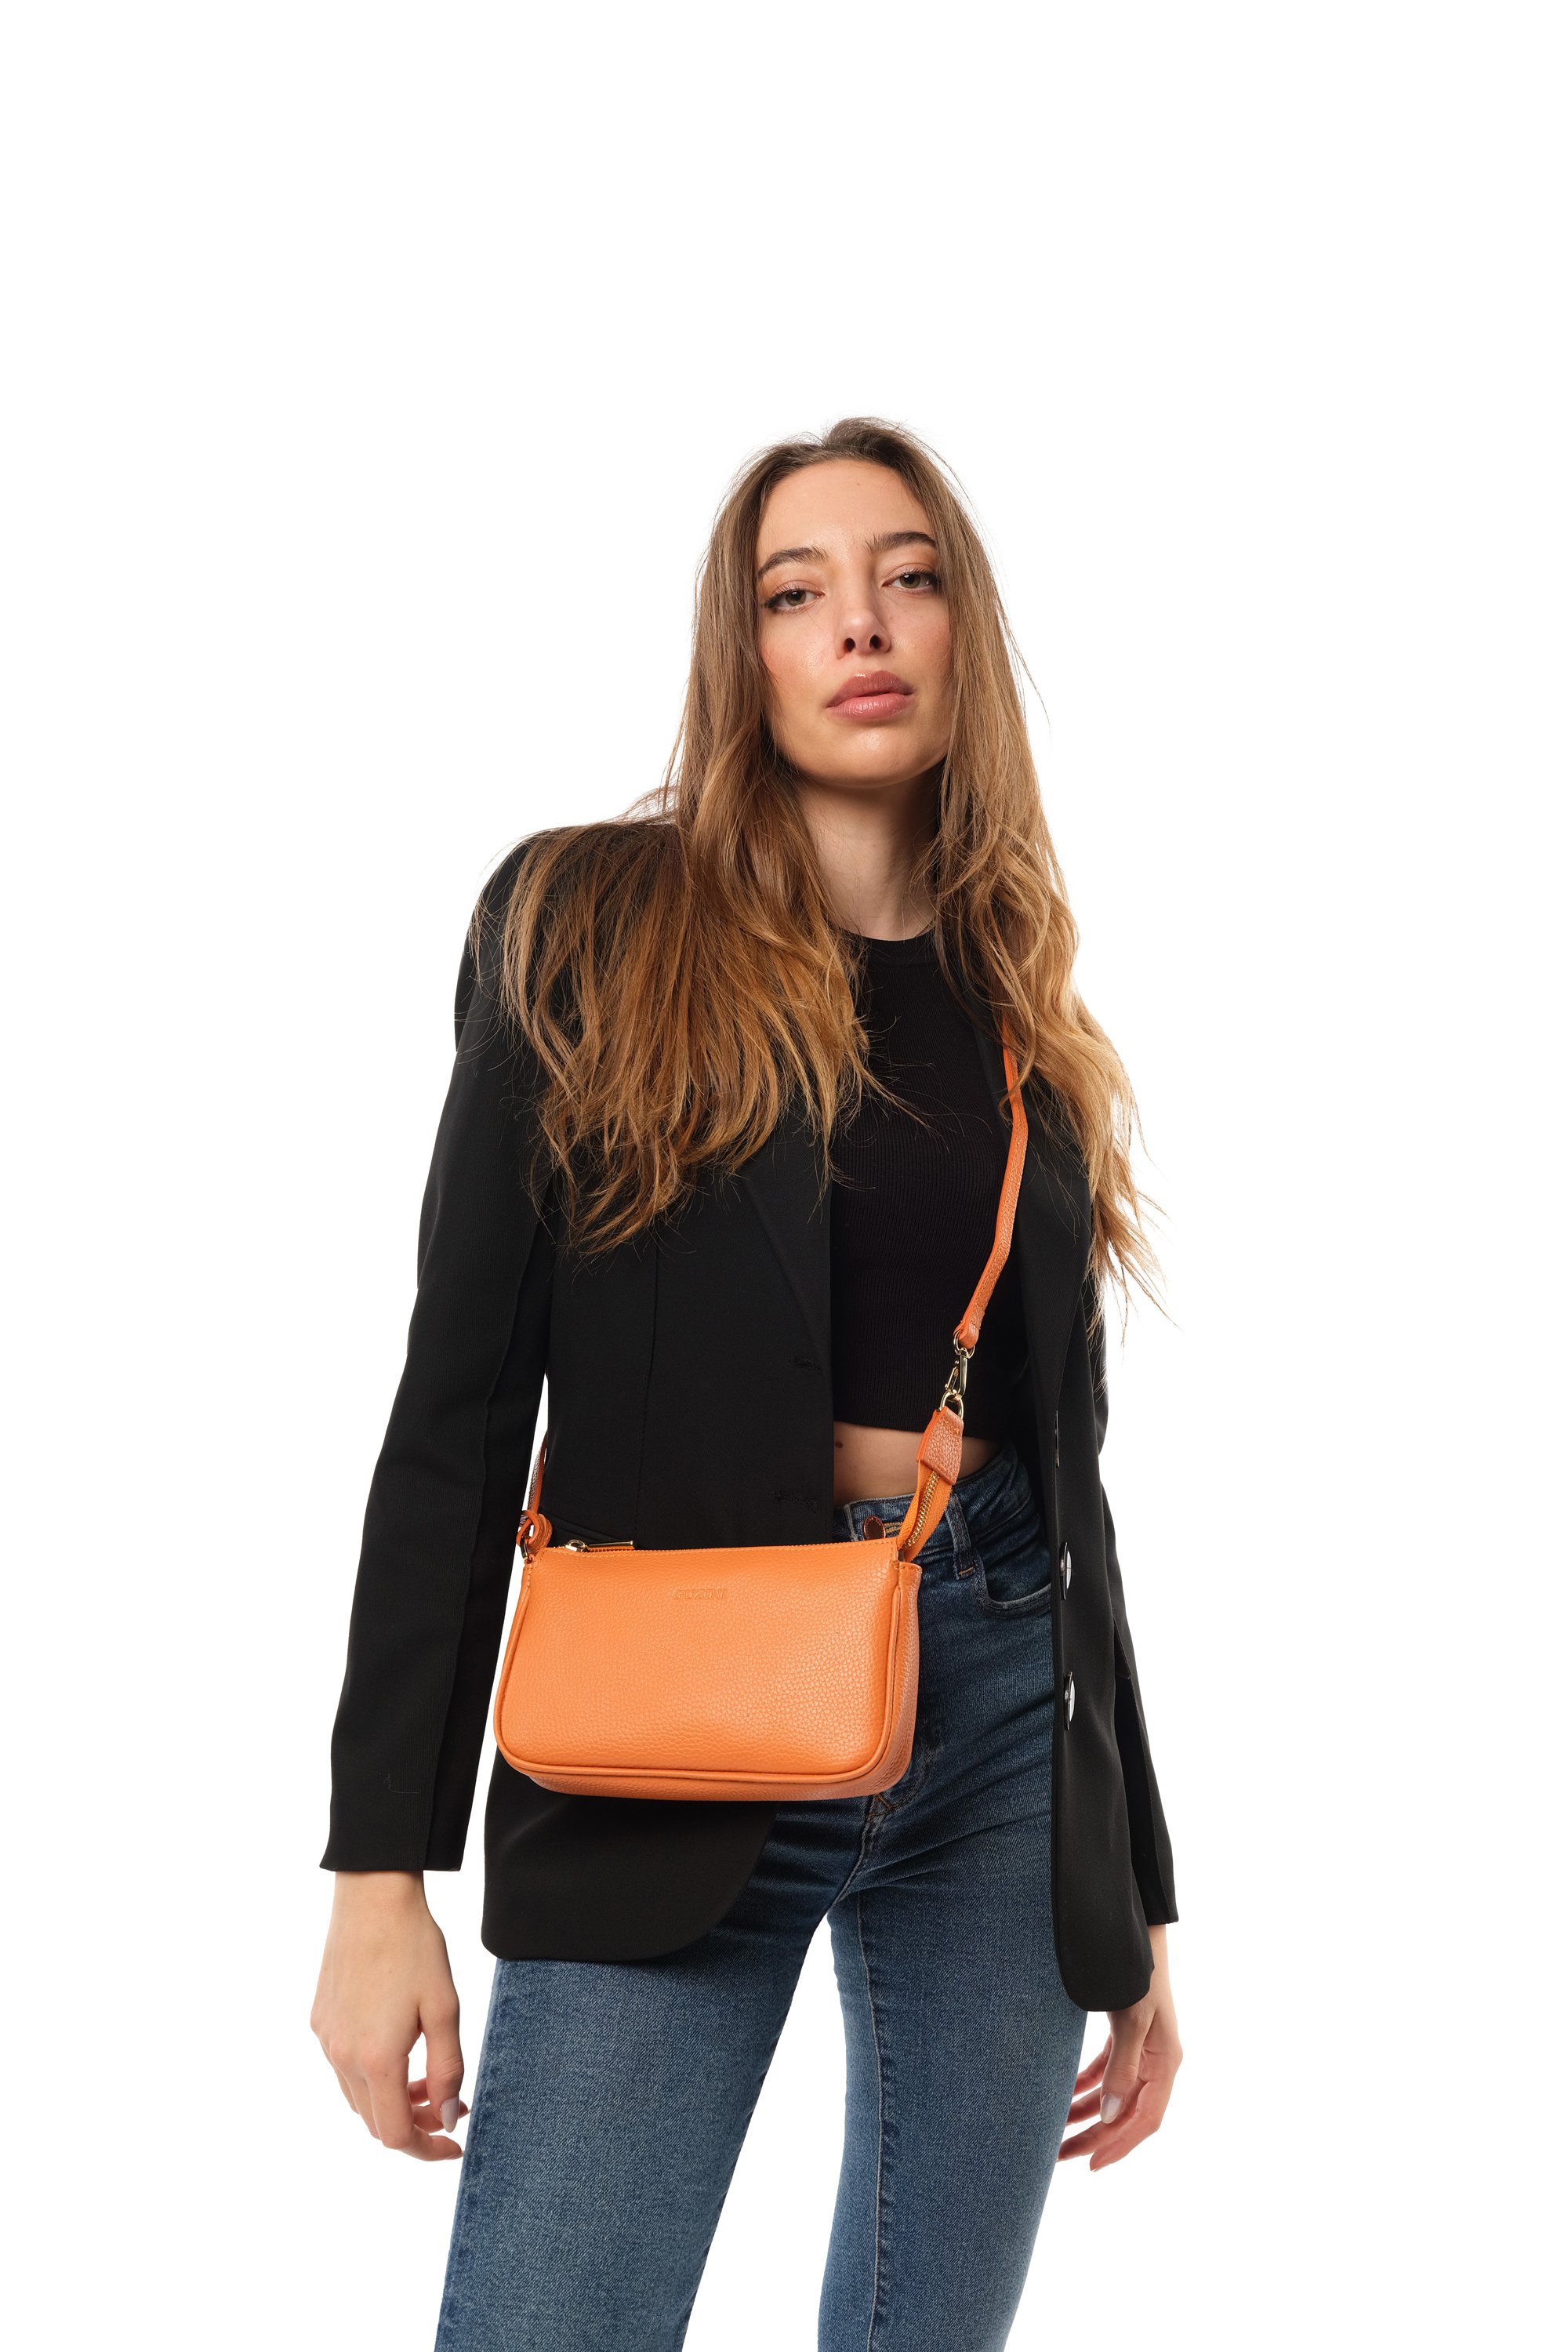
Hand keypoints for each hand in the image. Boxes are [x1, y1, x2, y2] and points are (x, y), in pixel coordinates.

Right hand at [311, 1871, 468, 2161]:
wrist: (372, 1898)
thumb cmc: (415, 1948)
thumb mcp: (446, 2009)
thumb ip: (448, 2070)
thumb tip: (449, 2117)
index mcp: (376, 2060)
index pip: (397, 2135)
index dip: (427, 2150)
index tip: (455, 2144)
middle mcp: (343, 2057)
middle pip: (376, 2123)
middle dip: (417, 2124)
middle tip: (451, 2102)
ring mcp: (326, 2040)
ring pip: (359, 2098)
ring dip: (394, 2100)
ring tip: (429, 2075)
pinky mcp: (320, 2021)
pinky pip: (344, 2068)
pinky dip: (373, 2076)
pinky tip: (399, 2047)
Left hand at [1059, 1923, 1181, 2169]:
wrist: (1136, 1931)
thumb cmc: (1137, 1973)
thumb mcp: (1131, 2021)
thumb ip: (1122, 2069)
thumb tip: (1107, 2116)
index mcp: (1166, 2063)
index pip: (1145, 2120)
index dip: (1119, 2146)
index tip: (1090, 2165)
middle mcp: (1158, 2062)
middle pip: (1126, 2113)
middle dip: (1095, 2137)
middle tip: (1060, 2156)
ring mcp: (1143, 2050)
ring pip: (1114, 2095)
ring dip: (1087, 2115)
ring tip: (1055, 2134)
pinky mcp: (1127, 2037)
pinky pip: (1107, 2072)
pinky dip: (1086, 2087)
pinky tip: (1063, 2096)